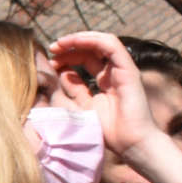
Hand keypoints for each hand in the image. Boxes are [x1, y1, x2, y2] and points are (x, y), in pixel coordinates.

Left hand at [48, 31, 152, 156]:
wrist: (131, 143)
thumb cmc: (109, 132)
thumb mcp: (82, 108)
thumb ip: (73, 91)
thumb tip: (60, 74)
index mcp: (105, 82)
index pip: (86, 61)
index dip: (67, 57)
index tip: (50, 62)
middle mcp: (114, 73)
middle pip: (91, 50)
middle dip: (70, 46)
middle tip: (52, 49)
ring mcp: (122, 70)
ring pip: (102, 42)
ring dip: (78, 39)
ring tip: (59, 44)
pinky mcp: (128, 69)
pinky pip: (111, 45)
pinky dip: (92, 40)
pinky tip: (74, 42)